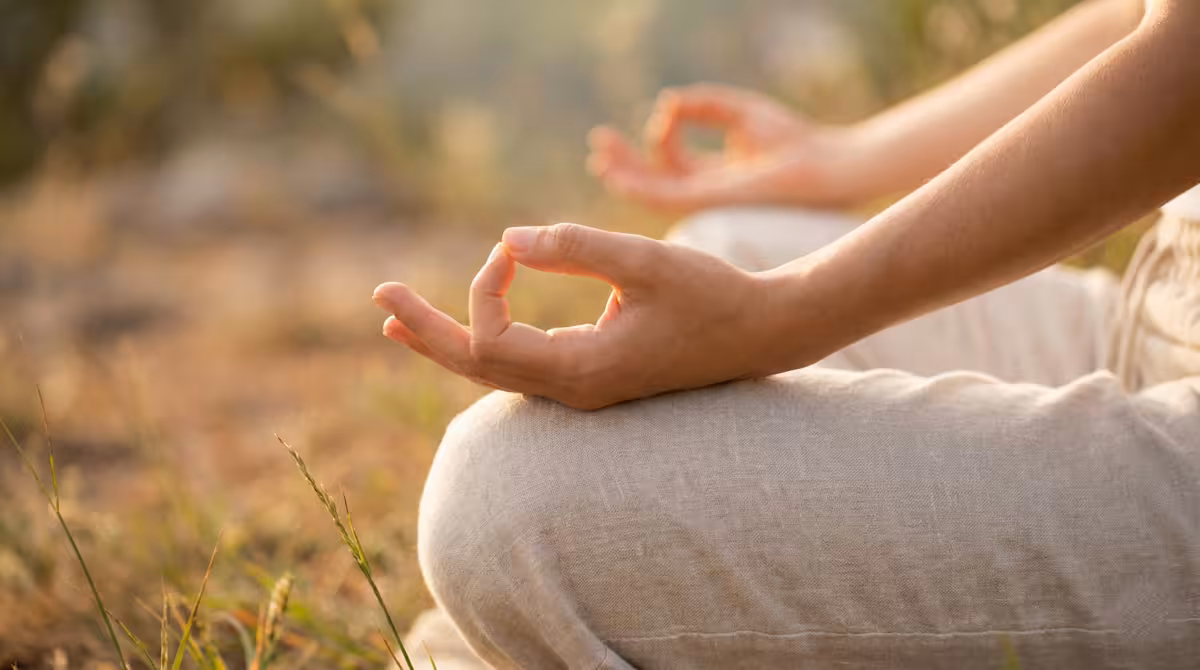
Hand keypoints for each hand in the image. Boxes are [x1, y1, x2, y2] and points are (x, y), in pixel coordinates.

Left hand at [373, 223, 800, 409]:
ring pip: (495, 371)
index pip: (492, 337)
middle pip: (476, 368)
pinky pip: (521, 366)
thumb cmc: (714, 294)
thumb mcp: (646, 260)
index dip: (486, 284)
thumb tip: (509, 238)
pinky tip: (466, 329)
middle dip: (425, 330)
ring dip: (446, 340)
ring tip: (397, 319)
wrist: (765, 333)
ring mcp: (583, 389)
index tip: (515, 244)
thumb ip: (575, 246)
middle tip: (379, 296)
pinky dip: (485, 344)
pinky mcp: (594, 376)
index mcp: (582, 370)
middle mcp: (574, 390)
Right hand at [588, 83, 862, 212]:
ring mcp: (706, 201)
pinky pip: (663, 199)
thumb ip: (703, 104)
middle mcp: (707, 194)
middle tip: (600, 143)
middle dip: (626, 163)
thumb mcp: (740, 112)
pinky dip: (638, 185)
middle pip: (655, 182)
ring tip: (600, 156)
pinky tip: (618, 172)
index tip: (670, 108)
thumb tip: (668, 102)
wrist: (822, 165)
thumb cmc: (793, 140)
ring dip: (624, 176)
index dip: (662, 134)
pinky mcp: (707, 203)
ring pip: (652, 195)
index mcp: (716, 176)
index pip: (674, 161)